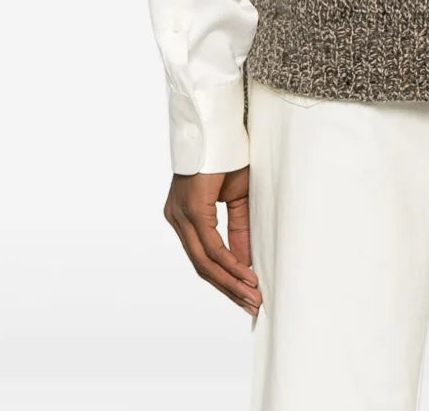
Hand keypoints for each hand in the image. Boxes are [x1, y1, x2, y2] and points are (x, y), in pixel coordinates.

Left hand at [164, 166, 261, 316]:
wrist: (220, 124)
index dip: (226, 279)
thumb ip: (239, 229)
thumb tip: (246, 263)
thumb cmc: (229, 155)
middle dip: (229, 288)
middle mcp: (176, 218)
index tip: (247, 295)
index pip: (202, 257)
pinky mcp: (191, 208)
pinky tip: (246, 275)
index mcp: (184, 215)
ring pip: (203, 261)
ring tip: (252, 296)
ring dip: (230, 281)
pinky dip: (229, 263)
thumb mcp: (238, 197)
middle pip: (201, 266)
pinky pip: (209, 245)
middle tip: (252, 305)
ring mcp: (181, 214)